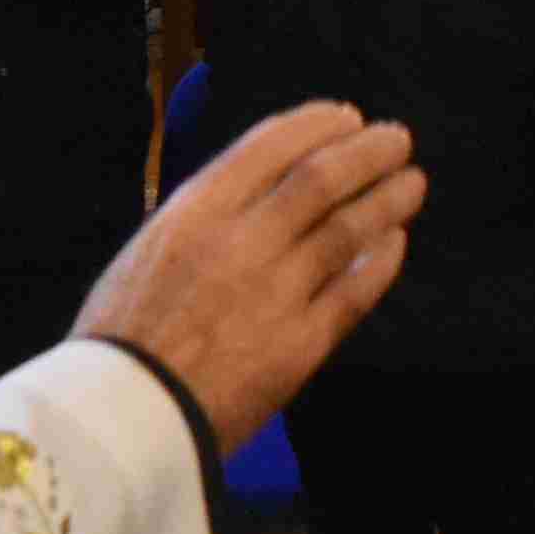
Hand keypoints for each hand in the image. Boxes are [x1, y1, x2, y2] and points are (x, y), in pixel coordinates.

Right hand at [72, 101, 423, 441]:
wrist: (124, 416)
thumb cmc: (122, 337)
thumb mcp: (147, 253)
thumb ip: (202, 221)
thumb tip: (256, 196)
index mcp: (193, 212)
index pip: (270, 147)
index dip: (316, 126)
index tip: (346, 117)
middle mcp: (241, 241)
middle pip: (322, 178)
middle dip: (367, 153)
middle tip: (396, 140)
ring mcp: (276, 291)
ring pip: (349, 229)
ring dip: (387, 199)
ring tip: (412, 182)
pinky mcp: (301, 343)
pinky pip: (356, 290)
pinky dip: (382, 260)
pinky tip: (395, 243)